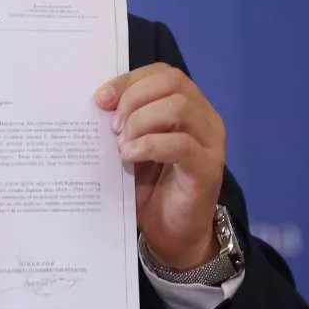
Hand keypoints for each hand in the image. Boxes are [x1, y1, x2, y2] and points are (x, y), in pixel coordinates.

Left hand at [94, 63, 225, 270]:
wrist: (173, 235)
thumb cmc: (151, 188)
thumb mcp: (133, 147)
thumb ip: (123, 124)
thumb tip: (98, 103)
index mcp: (188, 106)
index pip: (162, 73)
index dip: (129, 80)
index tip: (101, 99)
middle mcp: (205, 118)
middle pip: (172, 82)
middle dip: (134, 99)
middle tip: (113, 127)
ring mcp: (210, 142)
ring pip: (179, 108)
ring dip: (141, 121)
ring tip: (122, 144)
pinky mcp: (207, 168)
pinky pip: (181, 144)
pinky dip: (149, 145)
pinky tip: (129, 156)